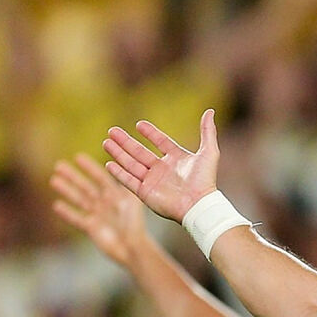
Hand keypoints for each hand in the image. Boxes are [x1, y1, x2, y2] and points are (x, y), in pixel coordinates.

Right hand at [50, 152, 151, 267]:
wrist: (133, 249)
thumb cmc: (136, 226)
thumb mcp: (133, 204)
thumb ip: (127, 187)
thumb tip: (125, 166)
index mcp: (116, 195)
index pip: (101, 178)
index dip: (89, 168)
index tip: (77, 157)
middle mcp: (106, 203)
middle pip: (86, 186)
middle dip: (73, 176)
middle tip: (58, 165)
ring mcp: (98, 215)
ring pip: (79, 200)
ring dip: (67, 190)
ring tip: (53, 180)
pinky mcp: (92, 228)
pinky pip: (77, 218)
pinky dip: (67, 213)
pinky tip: (56, 205)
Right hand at [103, 109, 220, 222]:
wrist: (198, 205)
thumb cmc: (205, 180)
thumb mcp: (209, 152)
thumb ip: (207, 132)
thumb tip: (210, 111)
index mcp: (176, 158)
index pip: (160, 142)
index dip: (150, 133)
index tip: (138, 124)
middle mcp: (163, 169)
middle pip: (140, 152)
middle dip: (125, 142)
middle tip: (112, 131)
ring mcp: (153, 181)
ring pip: (131, 164)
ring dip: (118, 153)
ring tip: (106, 142)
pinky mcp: (145, 193)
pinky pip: (128, 181)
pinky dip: (119, 173)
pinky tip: (109, 163)